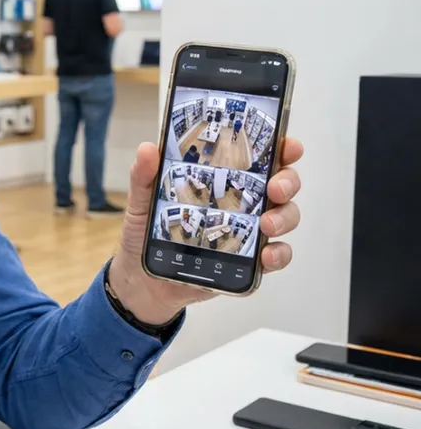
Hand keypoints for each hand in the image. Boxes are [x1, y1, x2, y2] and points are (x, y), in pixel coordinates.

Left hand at [109, 137, 304, 325]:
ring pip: (285, 217)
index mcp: (221, 180)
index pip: (258, 157)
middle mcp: (242, 202)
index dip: (279, 148)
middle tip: (275, 189)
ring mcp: (248, 231)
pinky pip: (276, 256)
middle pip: (281, 184)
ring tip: (267, 225)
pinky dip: (279, 255)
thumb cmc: (147, 234)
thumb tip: (147, 149)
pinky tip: (266, 255)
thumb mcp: (142, 202)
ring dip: (284, 218)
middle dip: (287, 182)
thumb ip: (144, 176)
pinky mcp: (248, 262)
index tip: (286, 147)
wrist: (144, 281)